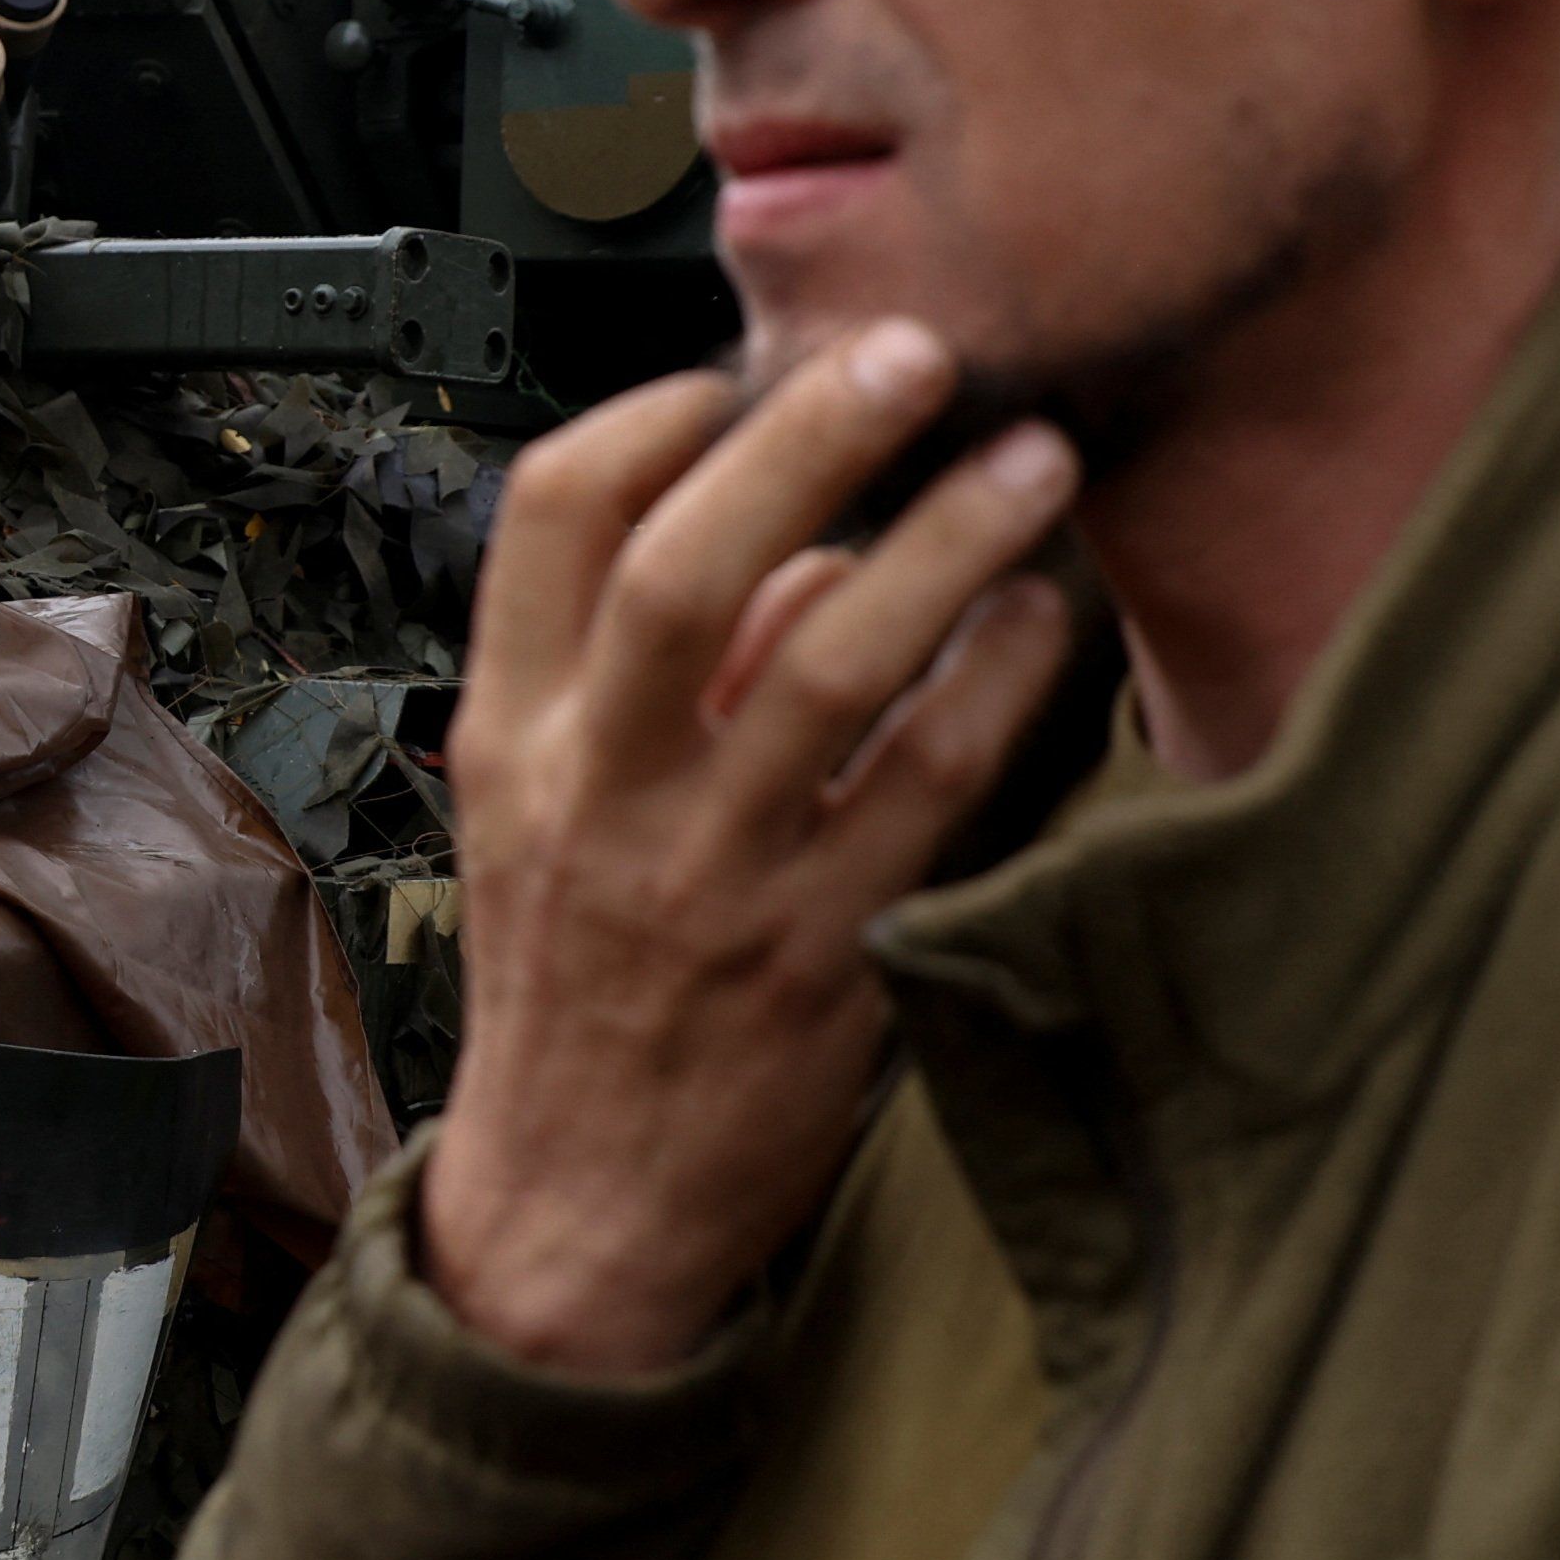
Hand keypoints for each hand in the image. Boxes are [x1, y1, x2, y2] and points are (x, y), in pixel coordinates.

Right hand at [414, 320, 1082, 1375]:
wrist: (582, 1203)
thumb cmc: (577, 993)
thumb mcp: (543, 820)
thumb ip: (644, 678)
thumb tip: (803, 544)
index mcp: (514, 738)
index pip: (549, 523)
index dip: (649, 418)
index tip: (736, 375)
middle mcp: (599, 794)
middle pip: (687, 566)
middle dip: (809, 439)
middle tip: (914, 356)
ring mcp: (710, 877)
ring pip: (829, 662)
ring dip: (944, 542)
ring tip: (1031, 463)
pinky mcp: (822, 954)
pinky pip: (929, 787)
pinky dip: (998, 684)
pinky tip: (1045, 625)